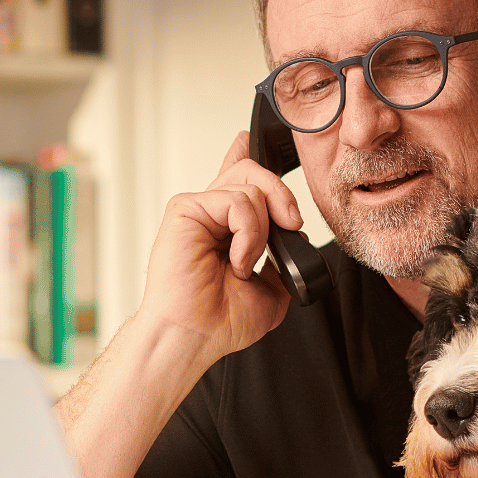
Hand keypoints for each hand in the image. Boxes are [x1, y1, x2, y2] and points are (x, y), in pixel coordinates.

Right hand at [138, 131, 307, 364]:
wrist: (195, 336)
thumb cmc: (221, 321)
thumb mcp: (273, 290)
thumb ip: (283, 259)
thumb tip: (293, 238)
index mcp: (223, 227)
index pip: (233, 180)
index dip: (241, 156)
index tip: (247, 140)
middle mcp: (209, 214)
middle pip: (251, 172)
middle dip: (282, 196)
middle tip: (291, 226)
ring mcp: (197, 209)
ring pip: (251, 188)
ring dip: (262, 232)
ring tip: (245, 265)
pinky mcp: (185, 208)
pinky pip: (237, 201)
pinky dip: (248, 234)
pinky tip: (236, 261)